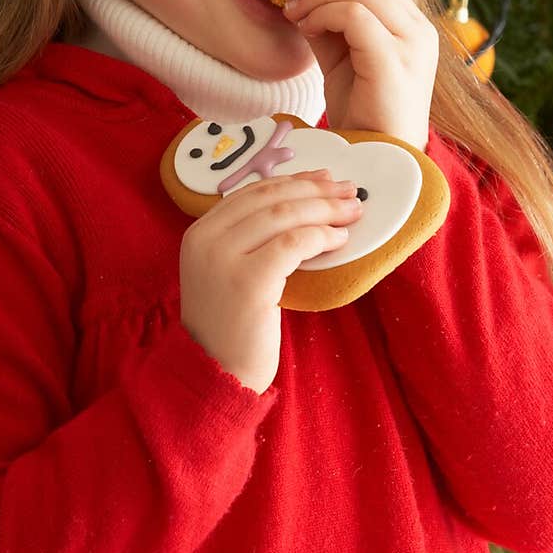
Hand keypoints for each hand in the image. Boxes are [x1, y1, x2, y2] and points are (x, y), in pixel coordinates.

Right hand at [179, 169, 362, 393]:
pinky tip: (339, 240)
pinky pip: (293, 244)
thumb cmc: (233, 327)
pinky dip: (321, 236)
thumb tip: (302, 204)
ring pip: (284, 215)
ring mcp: (222, 259)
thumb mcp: (229, 272)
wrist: (217, 374)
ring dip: (325, 209)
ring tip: (353, 211)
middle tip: (349, 190)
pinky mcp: (247, 281)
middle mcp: (205, 240)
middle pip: (270, 198)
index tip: (324, 178)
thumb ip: (249, 241)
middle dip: (315, 190)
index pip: (252, 192)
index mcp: (199, 233)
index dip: (294, 181)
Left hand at [282, 0, 438, 149]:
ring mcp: (412, 45)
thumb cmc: (363, 115)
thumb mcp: (342, 60)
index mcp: (413, 29)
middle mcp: (420, 32)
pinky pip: (355, 16)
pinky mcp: (394, 60)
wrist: (378, 160)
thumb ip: (330, 26)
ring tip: (294, 12)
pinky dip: (324, 13)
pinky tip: (307, 28)